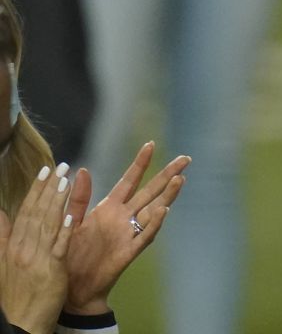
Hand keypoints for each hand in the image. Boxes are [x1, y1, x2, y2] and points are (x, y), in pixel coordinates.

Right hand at [0, 165, 73, 332]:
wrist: (22, 321)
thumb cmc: (17, 291)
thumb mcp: (4, 260)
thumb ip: (4, 235)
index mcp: (13, 245)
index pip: (25, 211)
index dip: (35, 190)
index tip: (45, 170)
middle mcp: (22, 248)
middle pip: (37, 213)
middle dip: (49, 188)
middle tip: (61, 166)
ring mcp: (37, 258)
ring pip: (48, 224)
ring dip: (58, 201)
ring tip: (67, 180)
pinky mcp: (52, 270)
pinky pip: (59, 246)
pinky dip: (65, 230)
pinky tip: (73, 214)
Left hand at [63, 142, 189, 315]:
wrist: (73, 287)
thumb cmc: (70, 255)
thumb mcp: (70, 222)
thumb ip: (78, 198)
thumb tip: (81, 170)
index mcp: (109, 208)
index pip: (129, 180)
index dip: (140, 163)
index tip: (150, 144)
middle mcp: (124, 217)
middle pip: (150, 191)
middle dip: (167, 174)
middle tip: (185, 158)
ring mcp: (129, 233)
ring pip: (154, 209)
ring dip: (167, 195)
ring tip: (180, 179)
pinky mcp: (129, 251)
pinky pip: (145, 235)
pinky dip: (155, 222)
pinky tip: (163, 210)